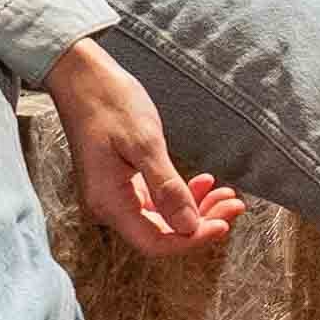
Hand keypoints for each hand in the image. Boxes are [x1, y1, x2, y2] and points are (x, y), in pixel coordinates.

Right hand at [45, 37, 241, 256]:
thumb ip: (166, 187)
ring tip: (227, 193)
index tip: (225, 225)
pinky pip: (157, 199)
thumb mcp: (144, 143)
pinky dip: (182, 193)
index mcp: (109, 203)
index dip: (192, 240)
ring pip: (162, 217)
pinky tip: (205, 181)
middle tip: (236, 205)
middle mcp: (109, 206)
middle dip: (201, 223)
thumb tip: (189, 227)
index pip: (155, 242)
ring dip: (196, 209)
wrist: (84, 78)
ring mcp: (115, 194)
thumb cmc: (110, 104)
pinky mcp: (123, 181)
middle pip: (161, 232)